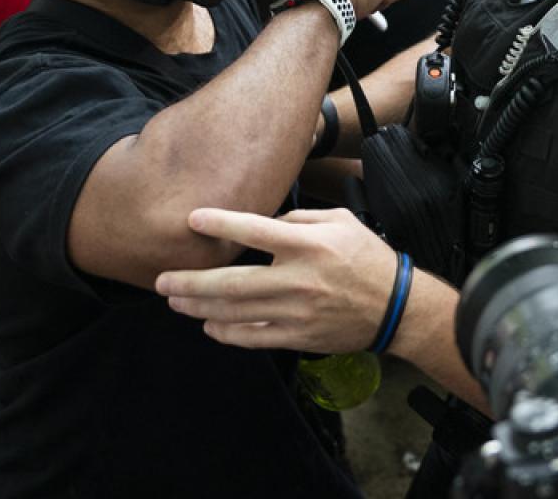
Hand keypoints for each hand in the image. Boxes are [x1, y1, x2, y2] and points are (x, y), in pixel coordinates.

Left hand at [157, 206, 397, 352]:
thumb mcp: (340, 221)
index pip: (254, 230)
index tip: (191, 220)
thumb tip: (261, 223)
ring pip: (236, 314)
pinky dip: (226, 334)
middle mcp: (298, 279)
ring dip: (199, 309)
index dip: (220, 224)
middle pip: (231, 283)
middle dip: (190, 283)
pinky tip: (209, 326)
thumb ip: (298, 219)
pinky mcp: (299, 337)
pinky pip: (253, 338)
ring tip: (175, 302)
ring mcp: (296, 312)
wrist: (396, 306)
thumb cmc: (366, 257)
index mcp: (308, 245)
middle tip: (161, 281)